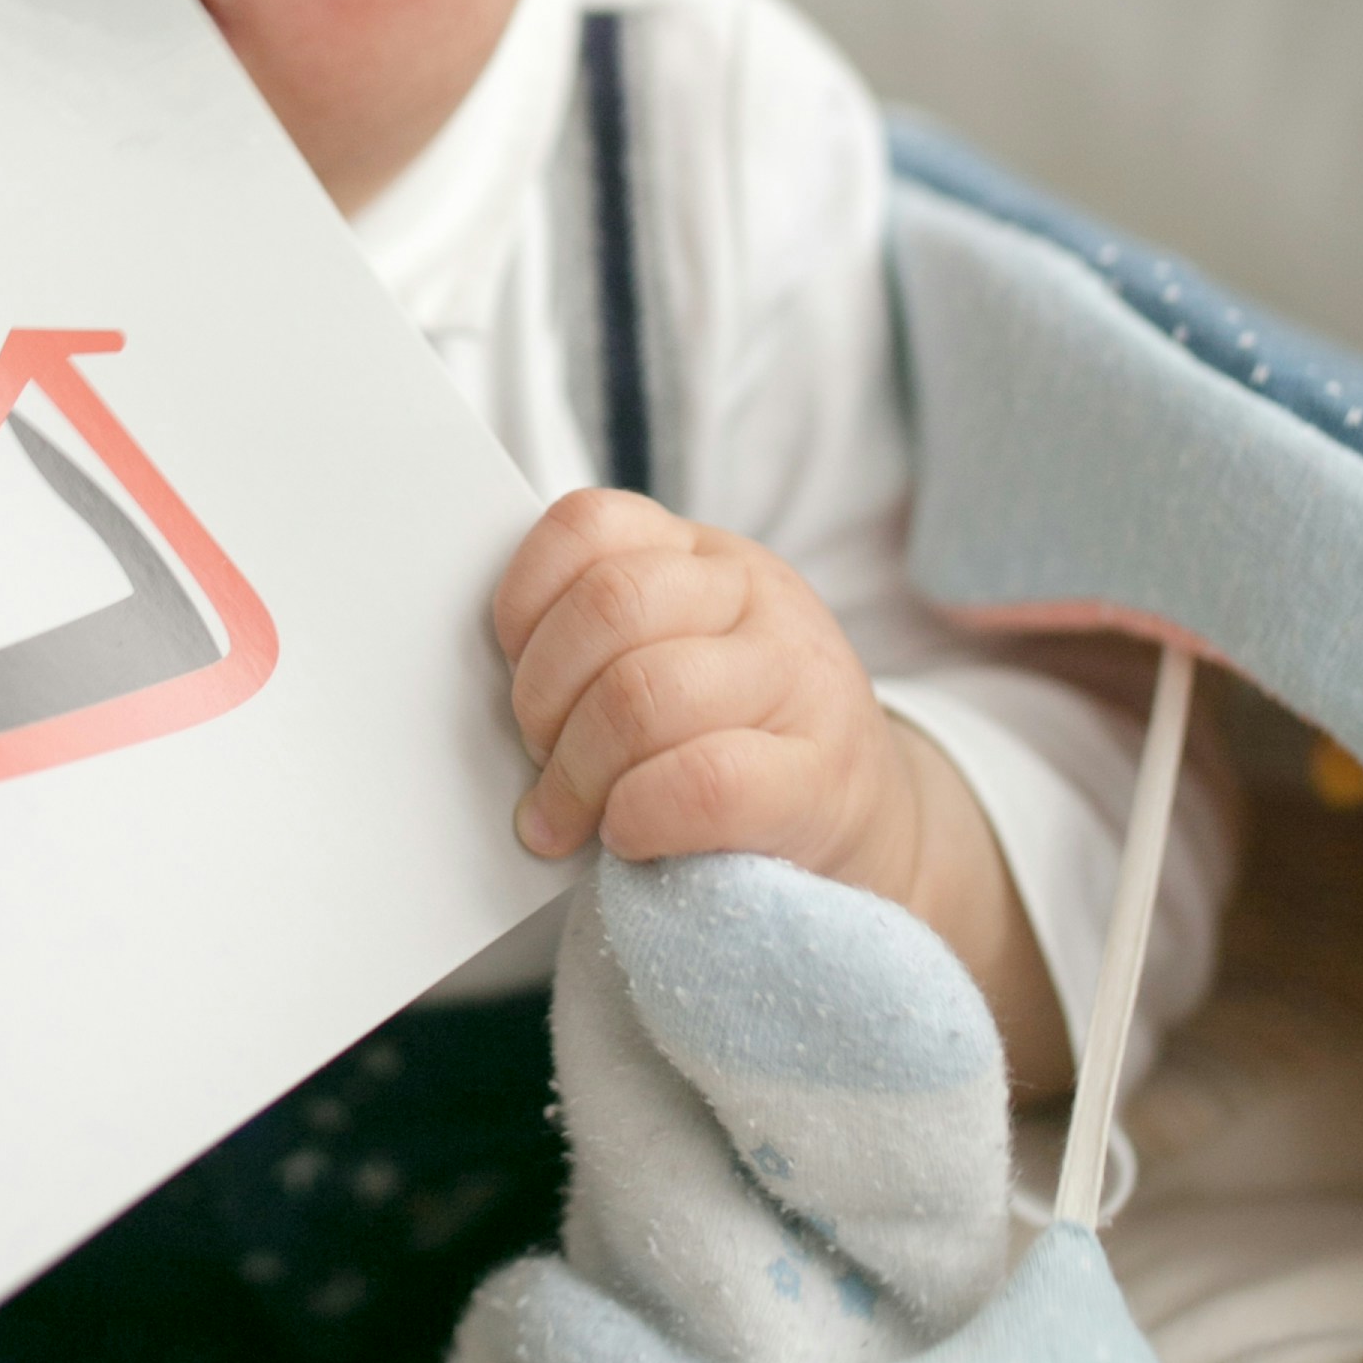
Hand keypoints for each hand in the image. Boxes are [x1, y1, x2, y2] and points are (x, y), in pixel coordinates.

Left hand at [495, 489, 1069, 1089]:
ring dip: (579, 772)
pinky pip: (699, 783)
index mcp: (705, 558)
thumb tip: (491, 684)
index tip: (513, 670)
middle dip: (544, 698)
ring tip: (572, 817)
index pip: (590, 523)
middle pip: (610, 608)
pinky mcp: (821, 778)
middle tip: (541, 762)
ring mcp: (800, 681)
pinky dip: (637, 817)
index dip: (525, 601)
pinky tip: (631, 838)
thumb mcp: (677, 658)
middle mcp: (759, 598)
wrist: (870, 834)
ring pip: (645, 694)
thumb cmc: (738, 750)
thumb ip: (601, 643)